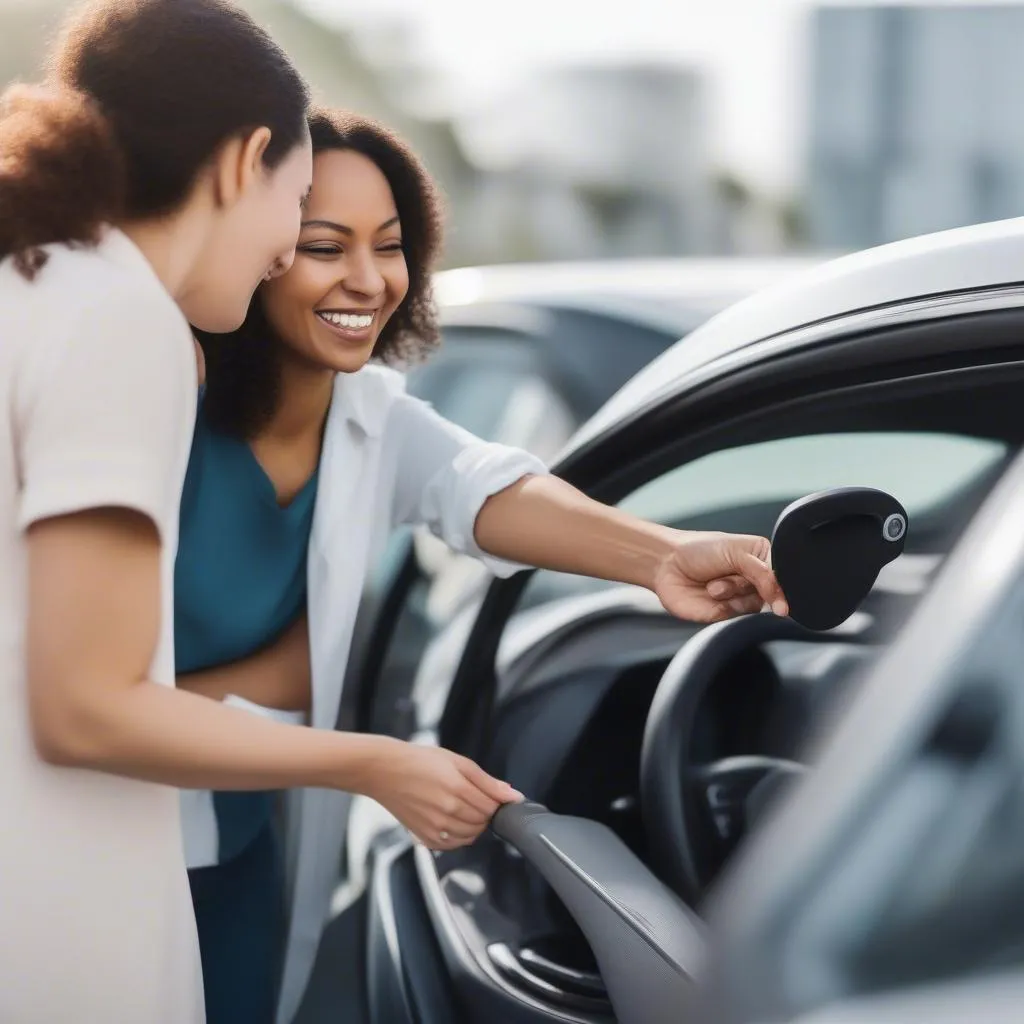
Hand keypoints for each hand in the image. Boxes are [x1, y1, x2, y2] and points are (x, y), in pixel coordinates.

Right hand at [362, 739, 522, 849]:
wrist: (385, 771)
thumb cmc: (419, 761)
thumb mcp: (457, 761)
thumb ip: (487, 781)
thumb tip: (513, 796)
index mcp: (458, 788)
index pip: (492, 807)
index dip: (496, 802)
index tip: (491, 795)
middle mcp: (447, 811)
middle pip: (482, 823)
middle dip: (485, 812)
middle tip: (474, 798)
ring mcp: (435, 827)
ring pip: (470, 836)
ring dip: (474, 825)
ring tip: (462, 808)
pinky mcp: (425, 837)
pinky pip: (452, 845)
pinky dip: (459, 837)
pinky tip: (453, 821)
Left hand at [652, 532, 787, 622]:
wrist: (666, 564)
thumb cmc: (699, 550)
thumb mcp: (736, 550)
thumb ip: (763, 573)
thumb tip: (782, 601)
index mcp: (761, 559)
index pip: (784, 575)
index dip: (777, 581)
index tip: (769, 583)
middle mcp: (754, 581)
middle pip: (770, 594)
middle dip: (746, 583)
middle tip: (728, 572)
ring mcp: (741, 598)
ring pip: (753, 606)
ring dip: (731, 593)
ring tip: (713, 582)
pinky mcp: (726, 614)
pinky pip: (736, 616)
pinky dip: (723, 605)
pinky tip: (709, 594)